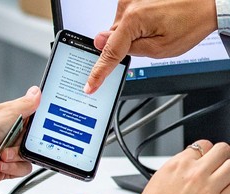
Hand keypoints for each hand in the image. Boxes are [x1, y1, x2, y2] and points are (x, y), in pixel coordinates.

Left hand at [0, 86, 40, 187]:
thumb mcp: (4, 115)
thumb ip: (24, 105)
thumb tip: (36, 92)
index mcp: (10, 118)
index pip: (33, 117)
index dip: (38, 122)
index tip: (36, 126)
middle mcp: (11, 134)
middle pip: (33, 138)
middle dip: (25, 143)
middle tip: (15, 141)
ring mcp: (10, 150)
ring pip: (30, 154)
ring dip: (17, 156)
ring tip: (3, 155)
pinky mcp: (9, 166)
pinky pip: (24, 168)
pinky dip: (13, 167)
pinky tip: (1, 164)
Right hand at [84, 0, 217, 93]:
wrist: (205, 2)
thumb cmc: (189, 23)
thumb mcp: (160, 49)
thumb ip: (129, 50)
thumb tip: (102, 45)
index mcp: (133, 19)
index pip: (109, 52)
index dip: (98, 72)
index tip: (90, 85)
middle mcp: (127, 5)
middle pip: (113, 39)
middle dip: (123, 48)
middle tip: (146, 44)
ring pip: (119, 29)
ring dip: (131, 36)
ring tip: (155, 30)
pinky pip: (125, 19)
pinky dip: (134, 25)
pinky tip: (151, 23)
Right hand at [132, 140, 229, 193]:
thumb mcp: (161, 175)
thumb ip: (180, 165)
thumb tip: (192, 161)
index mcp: (179, 163)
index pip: (203, 144)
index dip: (206, 150)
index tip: (205, 156)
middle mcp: (195, 172)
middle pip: (222, 150)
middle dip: (222, 154)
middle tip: (219, 162)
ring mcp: (208, 188)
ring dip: (228, 169)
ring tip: (223, 176)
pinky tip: (223, 190)